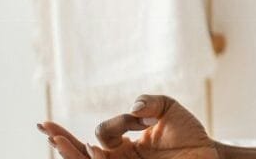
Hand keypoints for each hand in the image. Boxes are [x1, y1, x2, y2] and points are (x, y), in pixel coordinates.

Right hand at [37, 94, 219, 158]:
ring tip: (56, 139)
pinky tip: (91, 148)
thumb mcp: (169, 109)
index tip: (143, 117)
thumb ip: (149, 101)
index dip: (116, 123)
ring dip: (72, 153)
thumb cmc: (188, 134)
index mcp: (122, 145)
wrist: (210, 153)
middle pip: (82, 155)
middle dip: (62, 141)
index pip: (101, 135)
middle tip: (45, 127)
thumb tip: (133, 109)